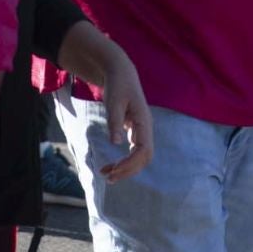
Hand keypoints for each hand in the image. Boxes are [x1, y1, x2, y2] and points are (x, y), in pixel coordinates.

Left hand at [93, 52, 153, 181]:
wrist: (121, 73)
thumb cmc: (117, 86)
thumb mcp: (113, 102)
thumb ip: (115, 121)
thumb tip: (115, 143)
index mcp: (144, 121)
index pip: (143, 150)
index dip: (130, 163)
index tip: (114, 170)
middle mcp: (146, 128)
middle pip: (144, 157)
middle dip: (129, 170)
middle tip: (108, 177)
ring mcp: (142, 130)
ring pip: (140, 157)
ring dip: (126, 168)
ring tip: (106, 175)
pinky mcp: (135, 131)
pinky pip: (134, 152)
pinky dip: (124, 161)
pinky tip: (110, 166)